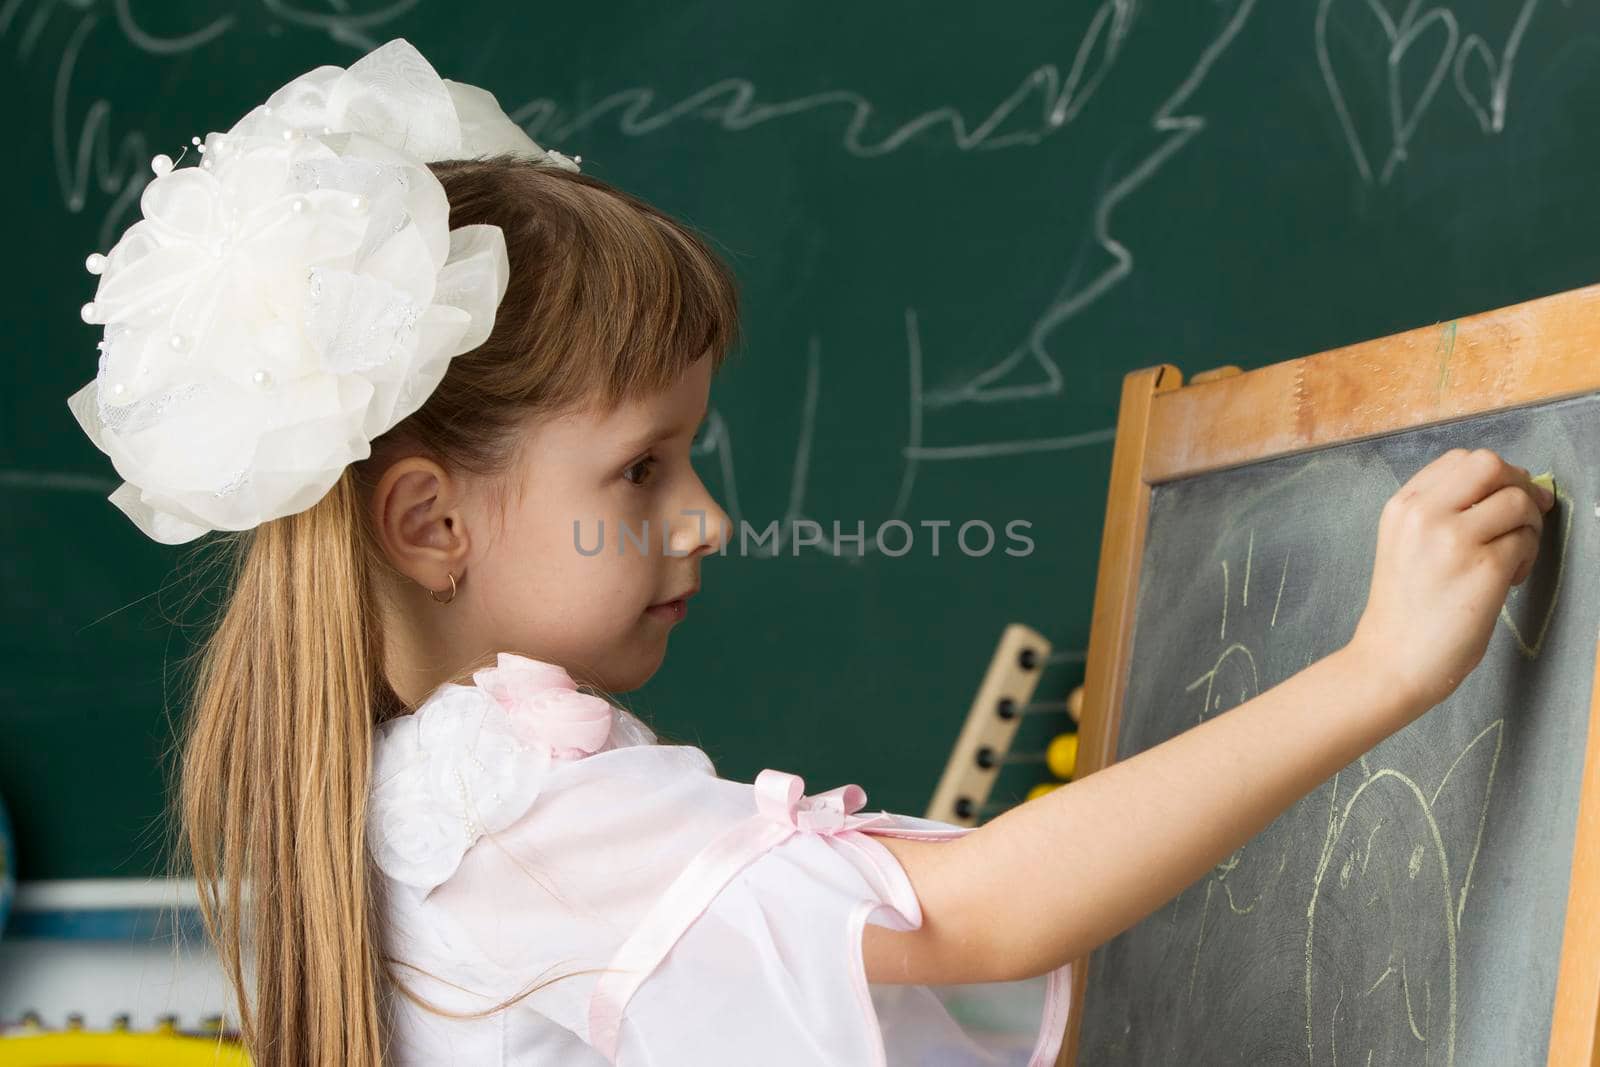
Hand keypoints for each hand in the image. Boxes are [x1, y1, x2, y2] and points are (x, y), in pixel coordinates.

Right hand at [1346, 448, 1553, 715]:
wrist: (1392, 661)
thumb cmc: (1404, 609)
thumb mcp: (1404, 544)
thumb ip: (1440, 512)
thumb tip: (1508, 488)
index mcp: (1402, 506)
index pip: (1460, 460)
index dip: (1492, 475)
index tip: (1501, 499)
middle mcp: (1425, 514)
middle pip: (1491, 465)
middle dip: (1517, 486)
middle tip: (1523, 516)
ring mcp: (1454, 539)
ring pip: (1518, 501)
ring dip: (1529, 526)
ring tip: (1515, 558)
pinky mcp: (1485, 567)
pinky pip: (1527, 541)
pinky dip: (1529, 557)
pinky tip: (1510, 580)